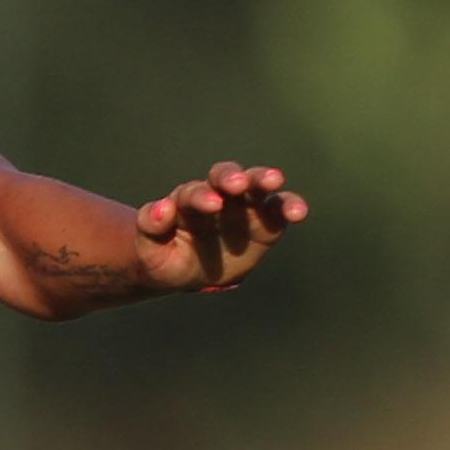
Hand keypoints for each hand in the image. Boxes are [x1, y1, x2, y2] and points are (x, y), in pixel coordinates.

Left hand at [134, 162, 308, 294]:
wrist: (188, 272)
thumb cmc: (165, 257)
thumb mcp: (150, 249)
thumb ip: (151, 226)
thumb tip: (162, 207)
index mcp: (186, 200)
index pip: (193, 193)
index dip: (202, 197)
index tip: (212, 204)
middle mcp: (217, 195)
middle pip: (226, 177)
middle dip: (233, 177)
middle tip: (239, 183)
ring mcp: (244, 205)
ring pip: (256, 186)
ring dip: (264, 180)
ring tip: (274, 180)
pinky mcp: (267, 221)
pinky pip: (280, 209)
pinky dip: (290, 206)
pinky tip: (299, 211)